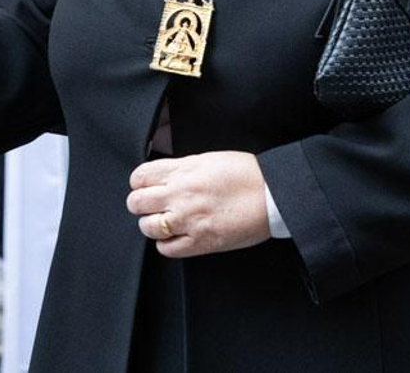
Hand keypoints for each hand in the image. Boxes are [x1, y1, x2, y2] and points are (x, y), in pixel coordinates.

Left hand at [127, 151, 270, 257]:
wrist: (272, 195)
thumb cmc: (248, 174)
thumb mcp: (210, 159)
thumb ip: (182, 167)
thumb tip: (164, 175)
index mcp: (184, 171)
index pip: (140, 177)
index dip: (140, 183)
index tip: (146, 186)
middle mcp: (181, 195)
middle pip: (137, 203)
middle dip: (141, 204)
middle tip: (153, 205)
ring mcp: (189, 220)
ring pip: (147, 227)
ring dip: (153, 224)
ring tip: (166, 221)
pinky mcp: (200, 242)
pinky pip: (166, 249)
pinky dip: (166, 244)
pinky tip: (177, 236)